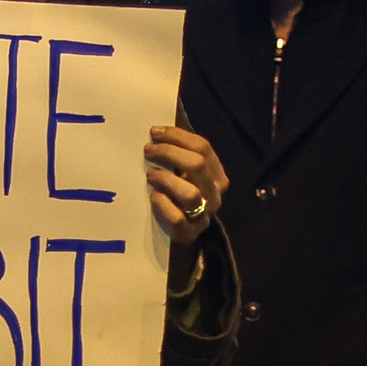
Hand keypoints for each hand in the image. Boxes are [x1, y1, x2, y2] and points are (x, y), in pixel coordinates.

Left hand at [145, 125, 226, 246]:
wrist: (181, 233)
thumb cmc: (180, 196)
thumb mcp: (186, 175)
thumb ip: (180, 156)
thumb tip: (159, 131)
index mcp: (217, 176)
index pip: (203, 148)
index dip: (178, 136)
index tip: (155, 132)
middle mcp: (214, 195)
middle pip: (197, 165)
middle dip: (169, 152)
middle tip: (149, 150)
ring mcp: (203, 216)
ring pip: (190, 193)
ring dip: (166, 179)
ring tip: (150, 174)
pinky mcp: (188, 233)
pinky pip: (177, 217)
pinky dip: (162, 204)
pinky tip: (153, 196)